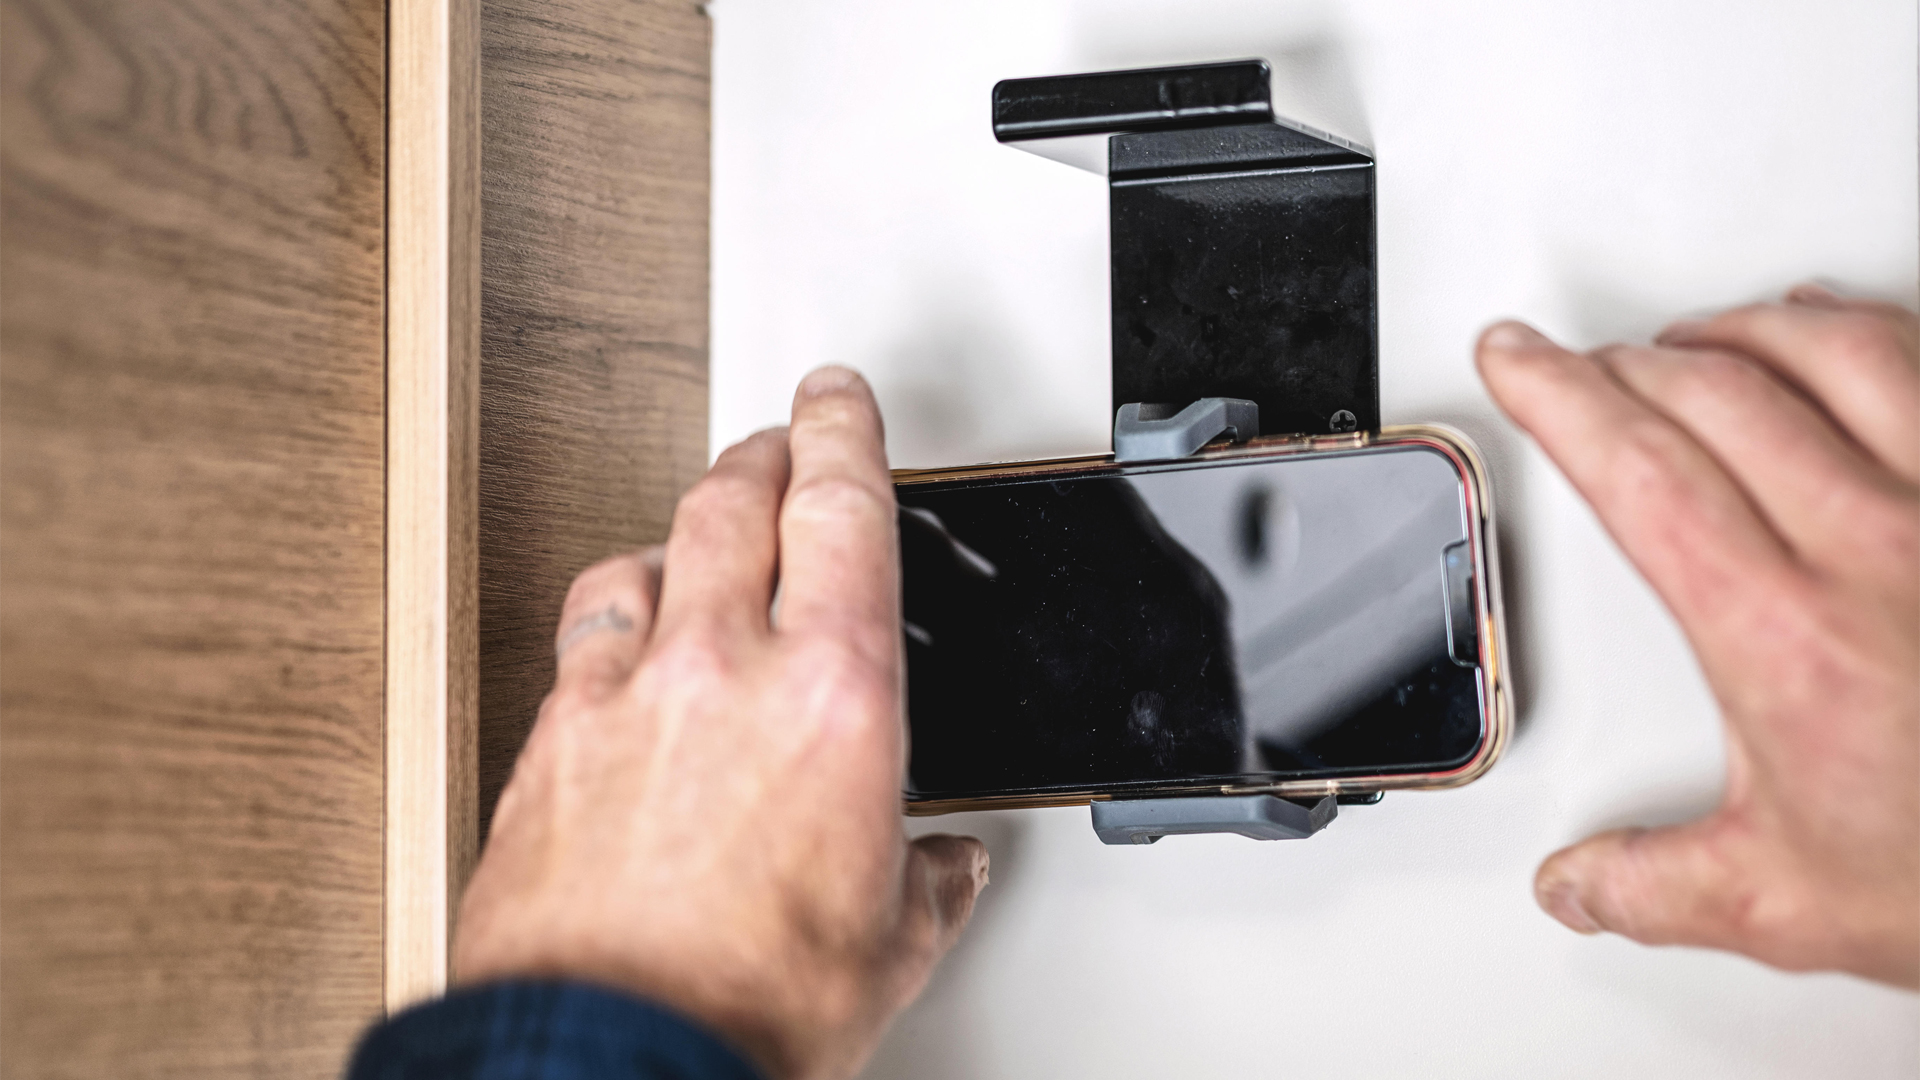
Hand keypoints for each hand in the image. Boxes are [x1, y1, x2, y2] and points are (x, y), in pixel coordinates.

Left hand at [453, 368, 988, 1077]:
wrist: (606, 1063)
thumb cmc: (743, 1011)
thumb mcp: (889, 950)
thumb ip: (933, 884)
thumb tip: (947, 868)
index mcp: (834, 700)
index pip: (843, 508)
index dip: (844, 431)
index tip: (841, 400)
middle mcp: (725, 671)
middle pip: (737, 498)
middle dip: (767, 450)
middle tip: (783, 438)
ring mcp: (625, 695)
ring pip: (654, 549)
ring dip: (690, 524)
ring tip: (706, 531)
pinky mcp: (551, 739)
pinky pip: (585, 626)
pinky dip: (618, 604)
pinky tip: (626, 626)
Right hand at [1477, 285, 1918, 985]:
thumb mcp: (1791, 903)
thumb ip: (1656, 886)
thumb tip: (1580, 883)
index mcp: (1786, 634)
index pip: (1637, 470)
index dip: (1556, 397)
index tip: (1515, 361)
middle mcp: (1876, 546)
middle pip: (1716, 393)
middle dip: (1621, 361)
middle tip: (1577, 362)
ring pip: (1833, 352)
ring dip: (1740, 330)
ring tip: (1690, 336)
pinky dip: (1860, 328)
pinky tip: (1833, 329)